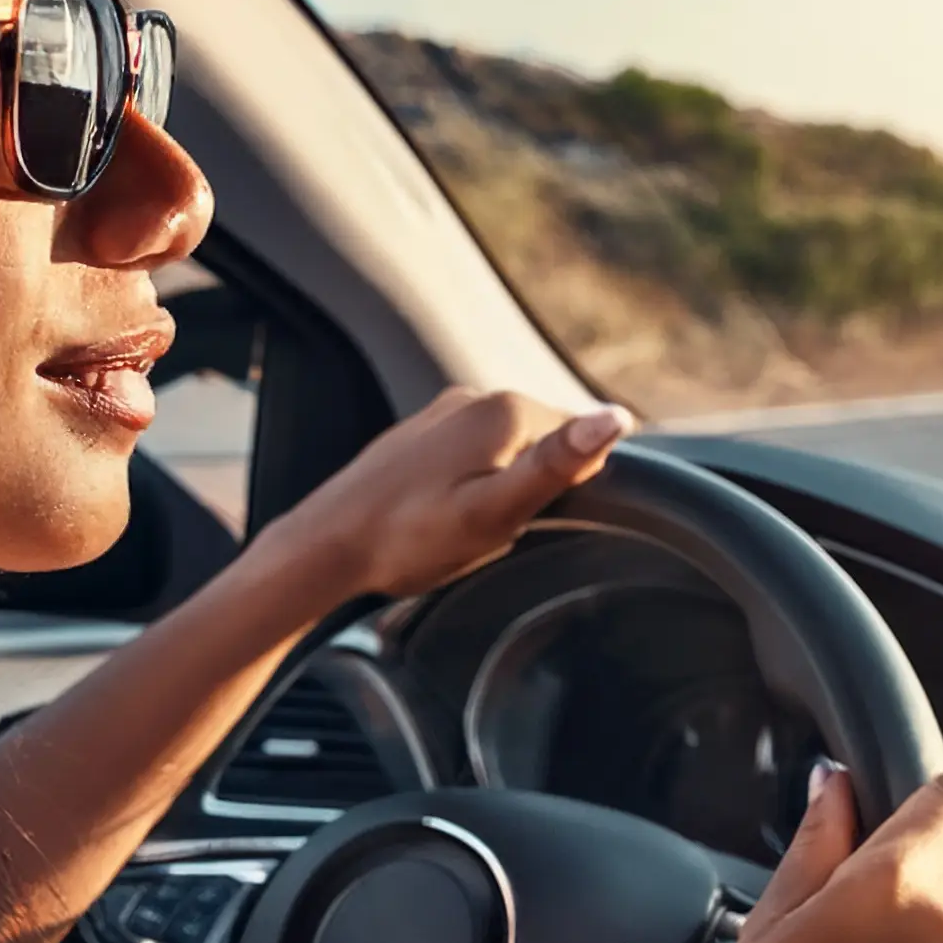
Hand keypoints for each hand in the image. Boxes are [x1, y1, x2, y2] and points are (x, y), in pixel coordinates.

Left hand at [262, 387, 633, 603]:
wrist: (325, 545)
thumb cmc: (409, 538)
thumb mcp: (494, 513)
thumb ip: (556, 465)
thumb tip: (617, 417)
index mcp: (507, 410)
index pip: (583, 442)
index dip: (568, 493)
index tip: (528, 523)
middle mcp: (476, 398)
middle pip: (545, 447)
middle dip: (533, 493)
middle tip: (491, 534)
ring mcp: (445, 414)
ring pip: (509, 455)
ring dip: (501, 494)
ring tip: (460, 531)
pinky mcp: (422, 435)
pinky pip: (474, 459)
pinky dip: (471, 490)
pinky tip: (440, 521)